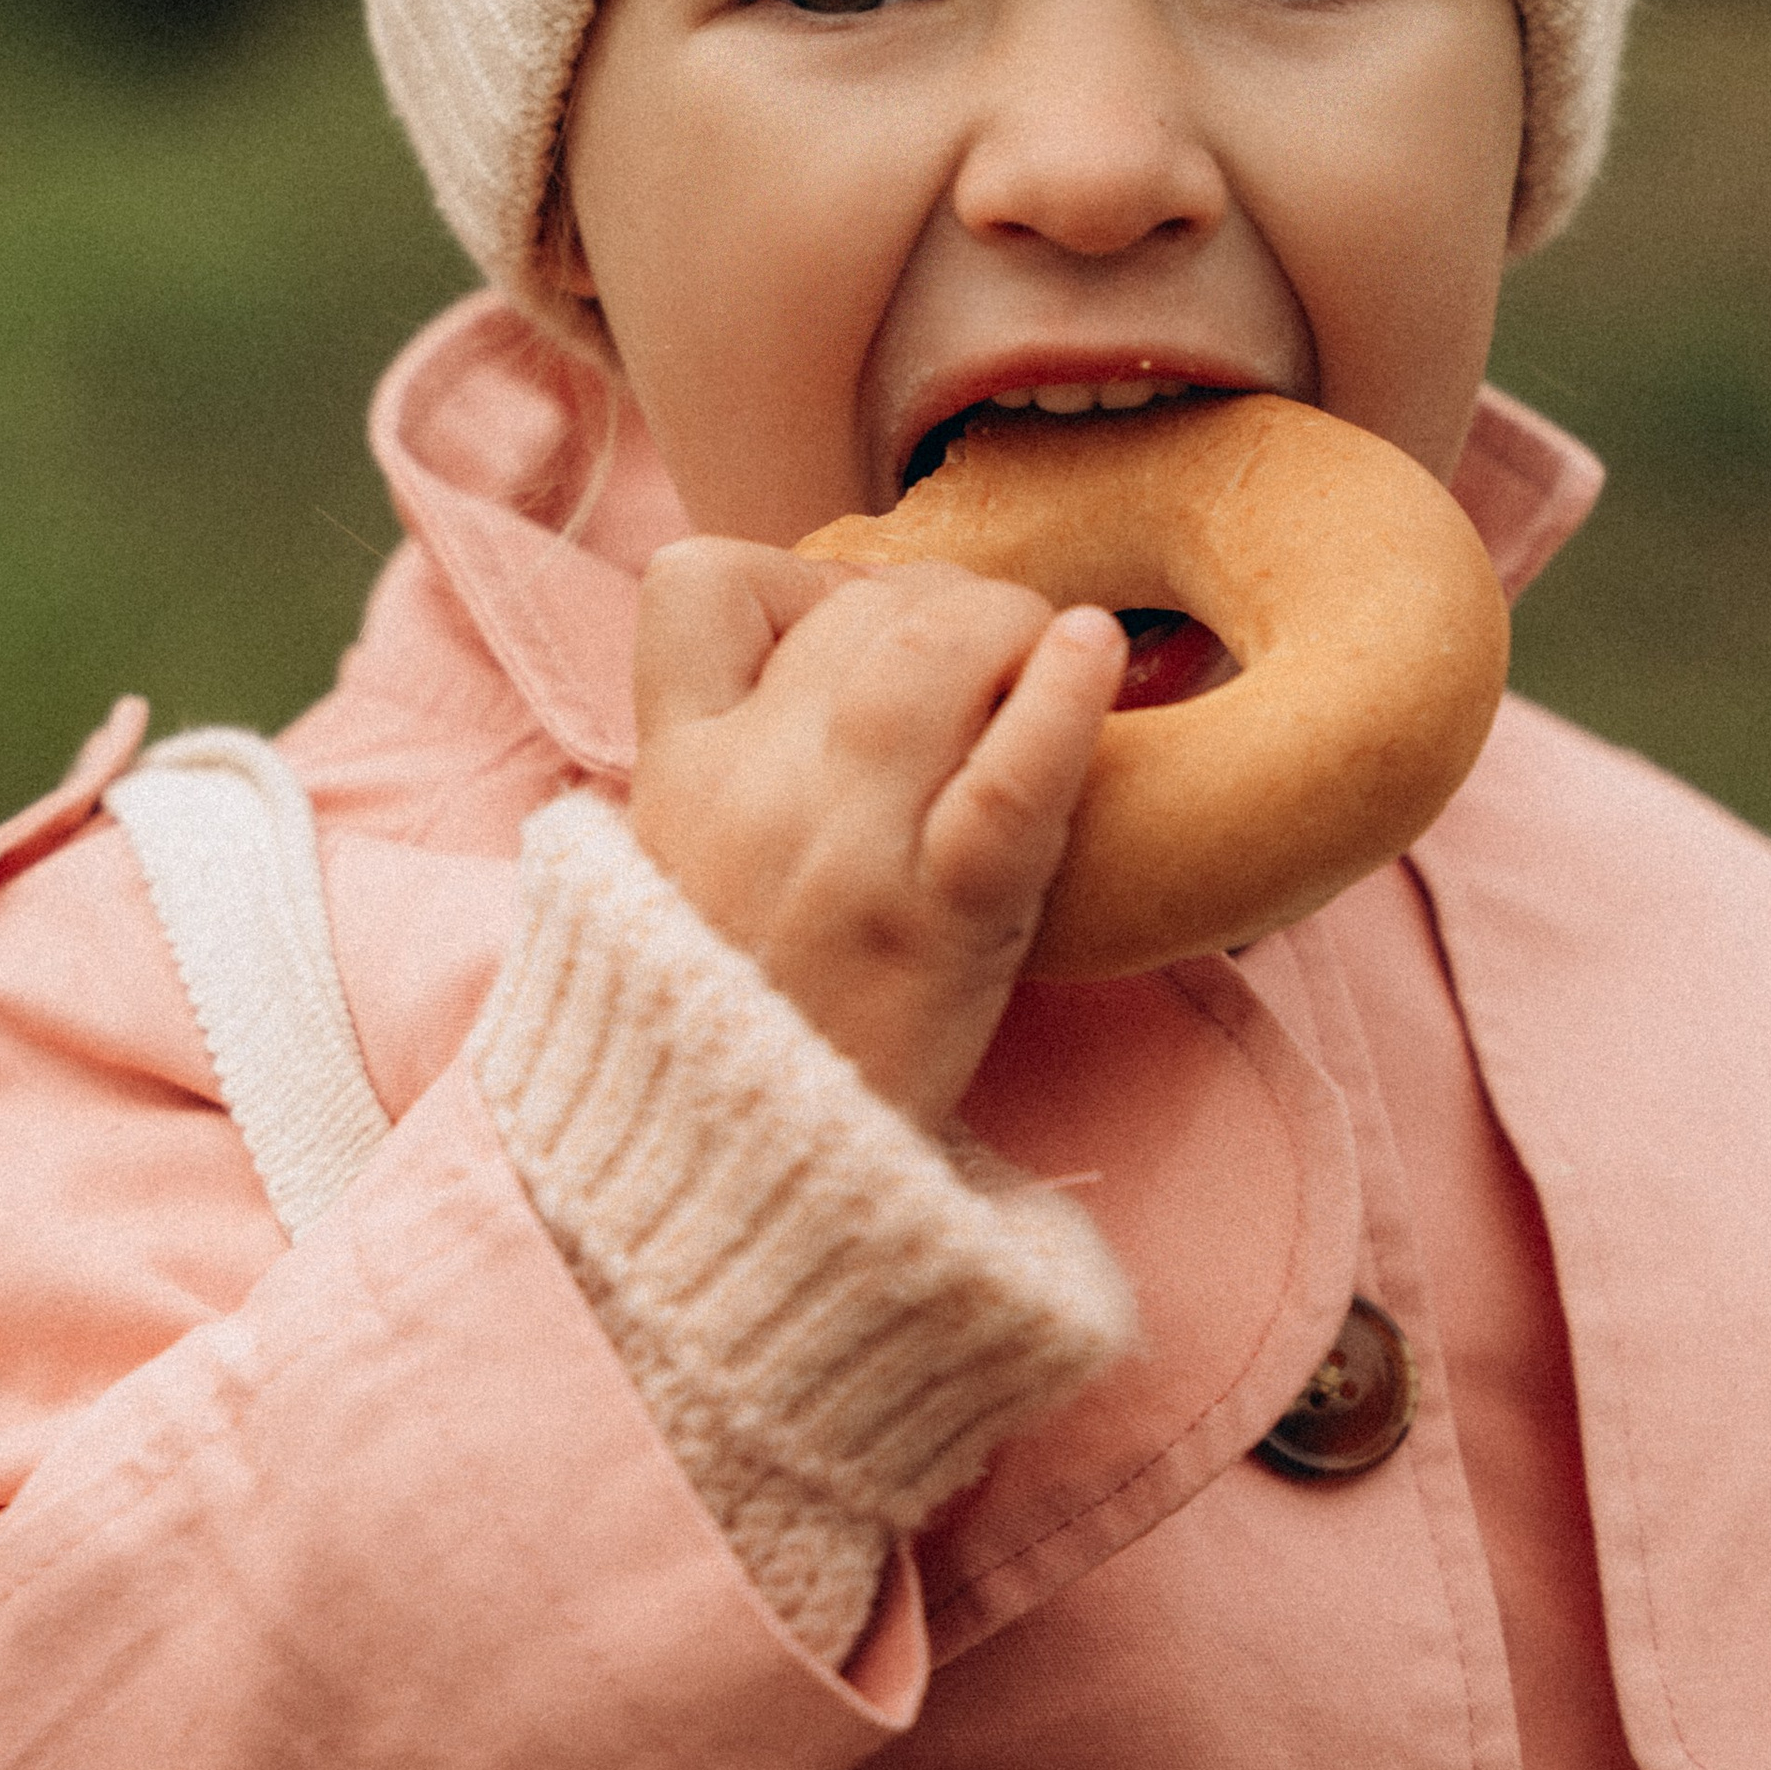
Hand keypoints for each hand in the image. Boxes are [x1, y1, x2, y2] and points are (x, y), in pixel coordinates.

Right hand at [627, 541, 1126, 1127]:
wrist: (742, 1195)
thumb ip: (737, 761)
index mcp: (674, 777)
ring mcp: (844, 856)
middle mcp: (747, 795)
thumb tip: (844, 641)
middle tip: (994, 657)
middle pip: (857, 607)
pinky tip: (1096, 650)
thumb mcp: (686, 872)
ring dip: (1008, 626)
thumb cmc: (744, 1024)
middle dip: (945, 599)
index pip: (697, 583)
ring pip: (932, 653)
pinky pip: (1008, 778)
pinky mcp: (939, 926)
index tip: (859, 627)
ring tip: (1045, 661)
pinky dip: (1063, 699)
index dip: (802, 574)